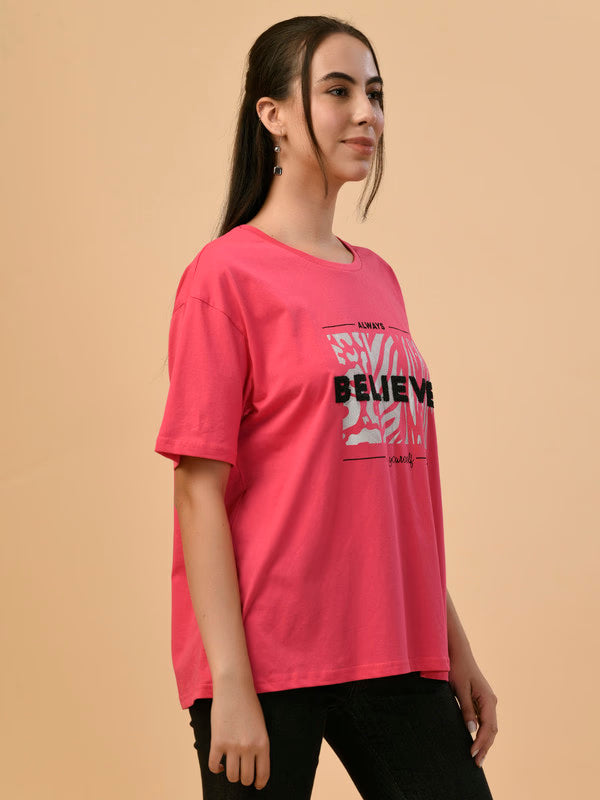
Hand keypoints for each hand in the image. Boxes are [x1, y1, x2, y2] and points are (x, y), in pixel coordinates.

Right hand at [208, 679, 270, 789]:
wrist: (234, 688)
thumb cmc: (249, 705)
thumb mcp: (261, 726)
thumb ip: (258, 745)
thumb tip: (254, 765)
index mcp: (263, 743)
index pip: (263, 774)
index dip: (259, 783)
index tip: (256, 785)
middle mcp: (248, 747)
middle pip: (246, 778)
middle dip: (244, 779)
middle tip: (242, 774)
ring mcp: (232, 746)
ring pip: (232, 776)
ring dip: (231, 775)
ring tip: (231, 768)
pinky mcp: (217, 742)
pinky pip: (214, 766)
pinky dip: (216, 769)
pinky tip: (220, 765)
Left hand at [448, 651, 497, 768]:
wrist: (458, 653)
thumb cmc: (458, 669)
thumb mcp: (459, 689)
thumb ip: (466, 709)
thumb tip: (472, 730)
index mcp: (488, 699)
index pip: (488, 727)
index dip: (481, 742)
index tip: (472, 753)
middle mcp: (491, 701)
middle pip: (491, 730)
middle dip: (485, 747)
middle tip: (476, 763)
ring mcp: (488, 701)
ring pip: (490, 727)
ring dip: (485, 742)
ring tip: (478, 757)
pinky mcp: (482, 701)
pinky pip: (485, 721)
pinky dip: (482, 733)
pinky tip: (476, 741)